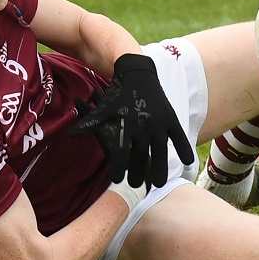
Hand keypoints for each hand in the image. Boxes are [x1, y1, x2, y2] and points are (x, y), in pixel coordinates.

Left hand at [70, 54, 194, 187]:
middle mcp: (143, 124)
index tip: (117, 180)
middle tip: (136, 186)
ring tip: (157, 183)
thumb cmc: (118, 93)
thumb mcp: (104, 108)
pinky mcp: (170, 117)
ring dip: (160, 167)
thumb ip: (91, 122)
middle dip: (138, 171)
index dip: (119, 166)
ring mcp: (158, 121)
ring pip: (160, 149)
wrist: (137, 72)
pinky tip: (187, 163)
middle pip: (141, 154)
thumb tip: (71, 134)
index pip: (121, 150)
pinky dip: (183, 148)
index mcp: (126, 123)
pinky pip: (178, 136)